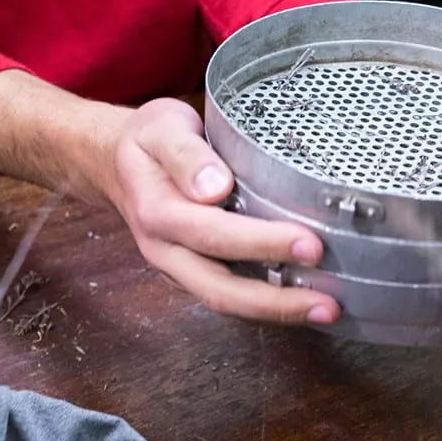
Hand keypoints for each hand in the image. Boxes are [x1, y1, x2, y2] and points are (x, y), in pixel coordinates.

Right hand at [0, 70, 339, 325]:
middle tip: (329, 304)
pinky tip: (305, 301)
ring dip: (277, 312)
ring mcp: (179, 268)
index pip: (214, 235)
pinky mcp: (195, 272)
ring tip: (327, 311)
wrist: (113, 161)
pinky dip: (268, 304)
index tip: (310, 244)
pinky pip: (230, 296)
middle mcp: (166, 251)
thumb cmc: (145, 140)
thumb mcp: (160, 128)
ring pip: (226, 302)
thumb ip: (185, 155)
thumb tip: (214, 187)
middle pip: (220, 289)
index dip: (262, 243)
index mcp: (158, 213)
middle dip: (276, 302)